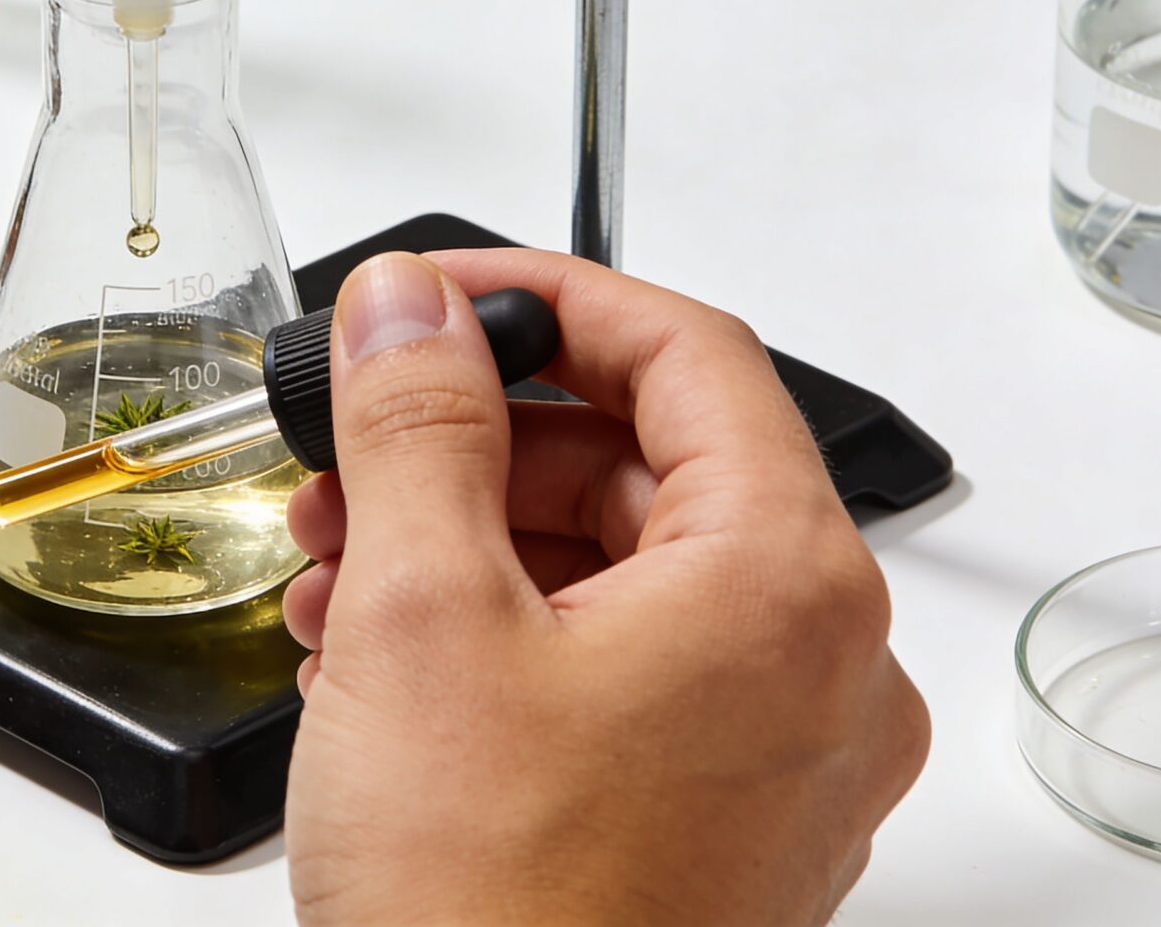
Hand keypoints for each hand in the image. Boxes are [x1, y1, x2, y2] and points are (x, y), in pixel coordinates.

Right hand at [281, 250, 927, 925]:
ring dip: (478, 544)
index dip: (550, 299)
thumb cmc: (497, 915)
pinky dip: (513, 642)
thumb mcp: (424, 616)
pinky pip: (628, 678)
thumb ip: (420, 422)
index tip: (444, 295)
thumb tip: (413, 305)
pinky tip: (388, 661)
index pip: (690, 352)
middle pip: (655, 467)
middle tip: (358, 449)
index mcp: (786, 587)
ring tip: (341, 568)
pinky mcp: (723, 831)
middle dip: (482, 445)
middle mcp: (819, 672)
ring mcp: (779, 763)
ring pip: (630, 578)